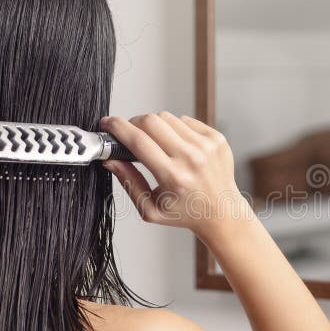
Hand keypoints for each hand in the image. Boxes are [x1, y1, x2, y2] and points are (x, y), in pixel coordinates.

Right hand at [99, 112, 245, 233]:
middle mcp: (192, 159)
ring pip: (168, 117)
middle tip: (130, 134)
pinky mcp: (216, 138)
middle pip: (151, 121)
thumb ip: (128, 182)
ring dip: (155, 126)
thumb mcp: (150, 209)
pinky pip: (185, 120)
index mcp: (174, 177)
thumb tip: (110, 159)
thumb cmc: (185, 213)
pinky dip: (175, 128)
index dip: (117, 128)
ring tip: (157, 144)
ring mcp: (207, 146)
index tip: (107, 123)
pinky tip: (176, 145)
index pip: (138, 141)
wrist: (222, 212)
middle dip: (134, 123)